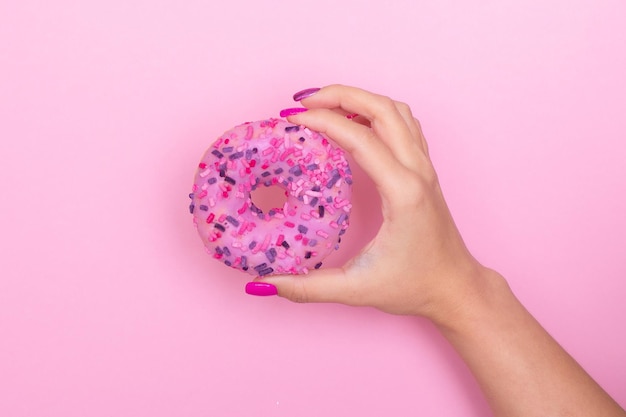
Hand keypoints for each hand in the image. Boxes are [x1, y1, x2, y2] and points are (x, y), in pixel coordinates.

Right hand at [252, 85, 490, 320]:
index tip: (291, 119)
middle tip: (303, 102)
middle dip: (340, 94)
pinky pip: (404, 125)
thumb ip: (307, 288)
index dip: (323, 121)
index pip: (360, 138)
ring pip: (396, 111)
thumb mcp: (357, 290)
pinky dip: (376, 112)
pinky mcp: (424, 171)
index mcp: (402, 193)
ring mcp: (425, 167)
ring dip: (360, 98)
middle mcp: (417, 171)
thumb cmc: (415, 287)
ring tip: (324, 105)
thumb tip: (264, 284)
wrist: (456, 288)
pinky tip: (355, 122)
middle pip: (382, 108)